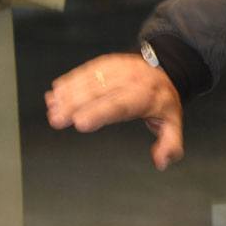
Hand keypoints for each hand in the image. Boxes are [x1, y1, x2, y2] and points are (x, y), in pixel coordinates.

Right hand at [45, 53, 184, 169]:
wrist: (164, 69)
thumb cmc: (163, 101)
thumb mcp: (173, 123)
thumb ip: (170, 145)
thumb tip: (162, 162)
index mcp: (145, 97)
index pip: (120, 106)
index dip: (99, 113)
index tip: (81, 123)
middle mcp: (129, 81)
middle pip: (100, 93)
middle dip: (76, 106)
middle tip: (57, 120)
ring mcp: (117, 70)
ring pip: (90, 81)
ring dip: (68, 94)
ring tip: (52, 108)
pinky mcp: (106, 63)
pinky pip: (87, 71)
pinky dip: (70, 81)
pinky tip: (56, 93)